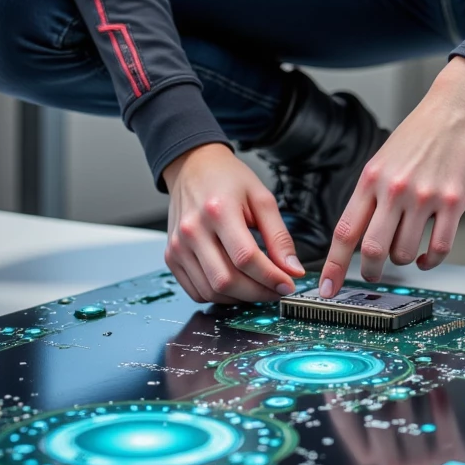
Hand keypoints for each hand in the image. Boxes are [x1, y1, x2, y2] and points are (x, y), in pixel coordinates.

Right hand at [163, 142, 303, 303]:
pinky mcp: (171, 256)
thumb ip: (279, 236)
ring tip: (258, 287)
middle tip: (276, 289)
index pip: (246, 257)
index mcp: (218, 210)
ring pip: (211, 291)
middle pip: (226, 280)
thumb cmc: (227, 179)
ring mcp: (178, 246)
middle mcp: (192, 230)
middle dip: (258, 292)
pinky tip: (236, 285)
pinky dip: (219, 296)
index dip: (270, 277)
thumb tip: (293, 269)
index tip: (287, 283)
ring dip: (240, 298)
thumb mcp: (261, 198)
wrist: (193, 167)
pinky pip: (196, 291)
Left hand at [319, 58, 464, 295]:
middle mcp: (394, 189)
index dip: (333, 265)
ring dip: (403, 261)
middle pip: (371, 250)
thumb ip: (372, 193)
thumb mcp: (384, 158)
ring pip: (404, 253)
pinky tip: (426, 255)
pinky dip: (429, 261)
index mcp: (371, 178)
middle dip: (369, 272)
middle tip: (373, 275)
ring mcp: (424, 197)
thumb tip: (360, 232)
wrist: (458, 107)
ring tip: (406, 252)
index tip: (327, 288)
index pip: (345, 231)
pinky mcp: (453, 202)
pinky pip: (438, 249)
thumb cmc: (422, 132)